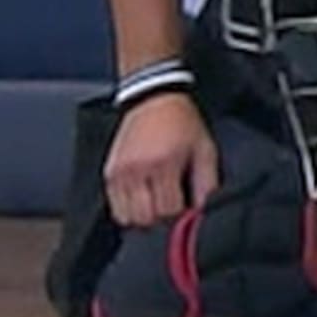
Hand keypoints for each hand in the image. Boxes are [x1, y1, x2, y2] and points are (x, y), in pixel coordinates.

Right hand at [103, 94, 218, 226]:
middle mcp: (138, 169)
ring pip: (128, 219)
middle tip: (172, 204)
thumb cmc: (181, 122)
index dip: (182, 214)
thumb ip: (207, 183)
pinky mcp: (109, 173)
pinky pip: (115, 209)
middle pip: (147, 219)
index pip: (169, 211)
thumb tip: (203, 212)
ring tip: (156, 203)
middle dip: (162, 218)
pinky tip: (142, 198)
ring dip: (144, 217)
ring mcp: (120, 173)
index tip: (186, 206)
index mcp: (164, 163)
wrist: (153, 98)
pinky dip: (129, 210)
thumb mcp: (205, 149)